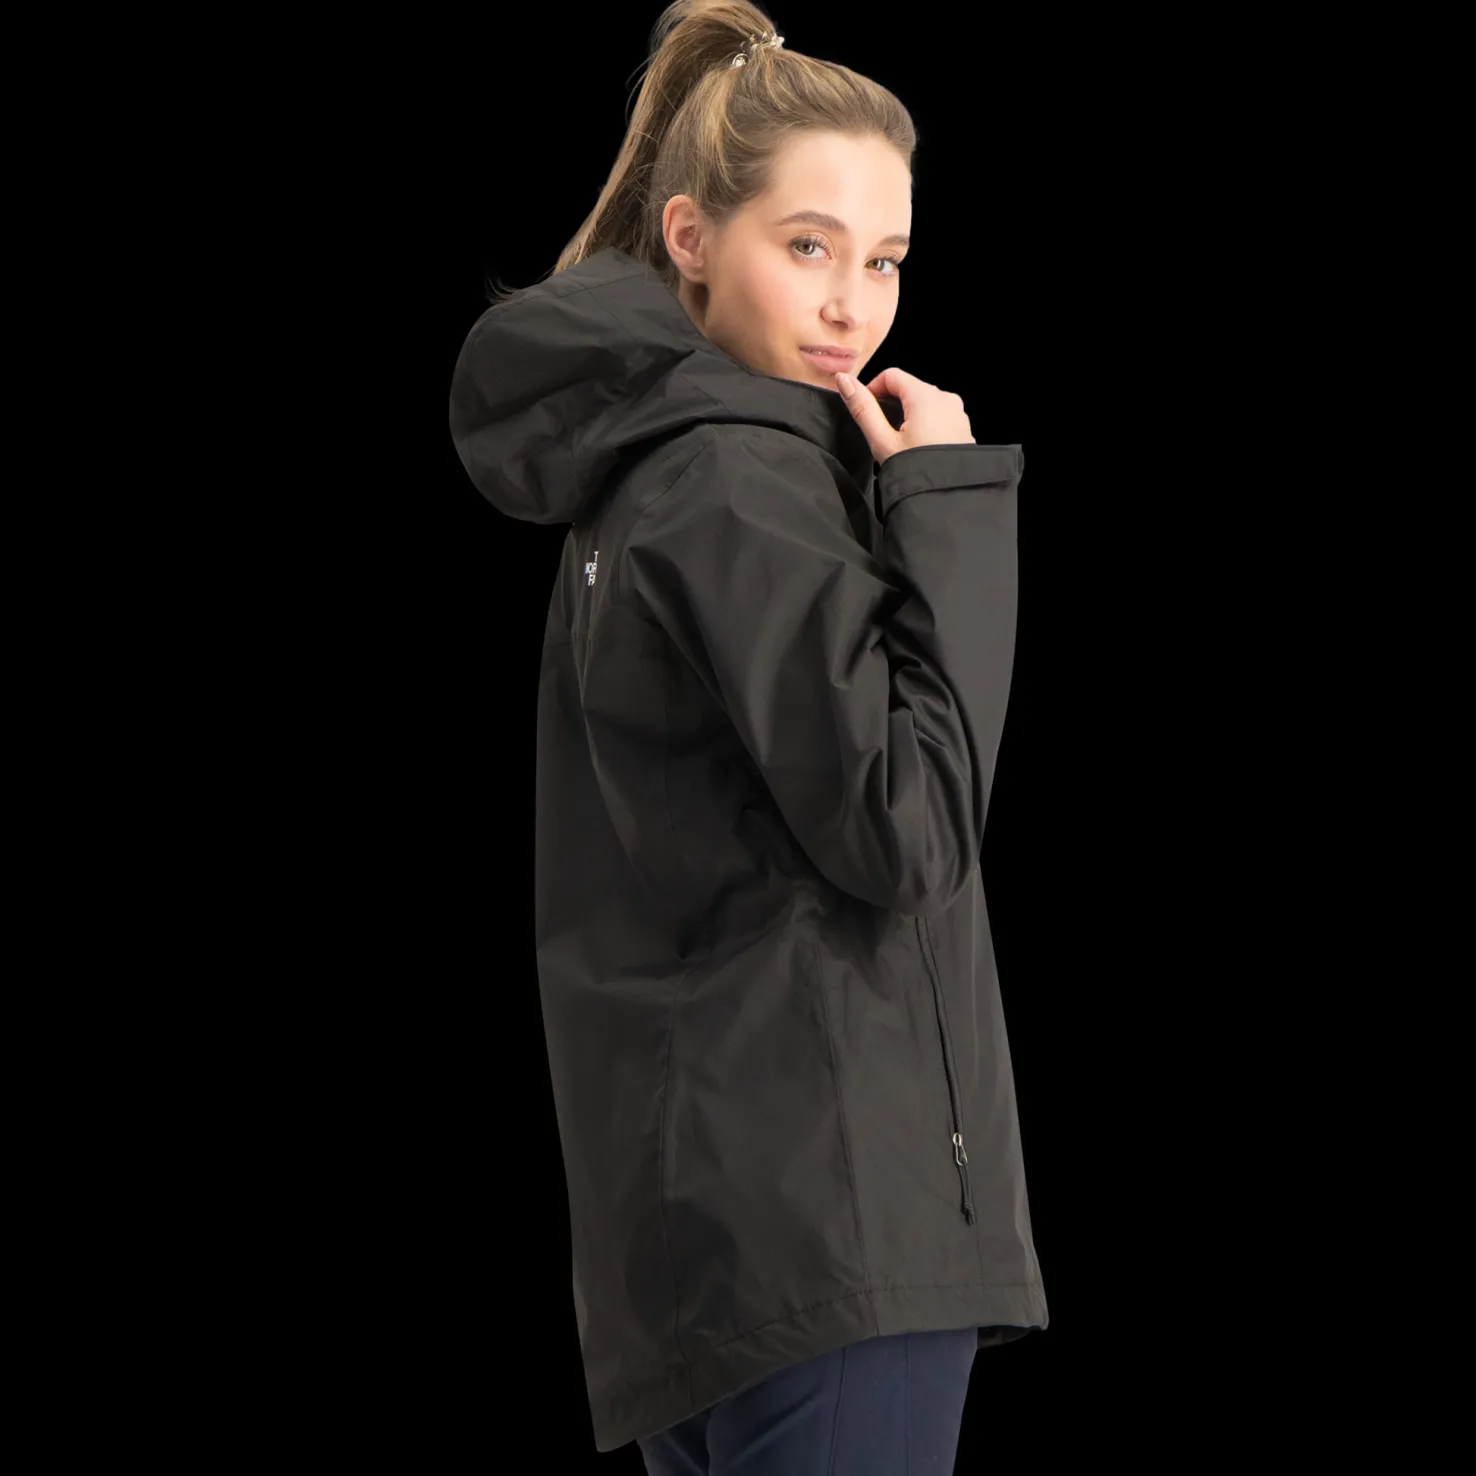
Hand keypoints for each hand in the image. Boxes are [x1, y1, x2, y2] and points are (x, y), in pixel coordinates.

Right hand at [835, 367, 974, 466]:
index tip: (865, 410)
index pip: (891, 375)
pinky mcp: (962, 427)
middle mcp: (945, 398)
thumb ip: (862, 408)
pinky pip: (938, 416)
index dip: (872, 389)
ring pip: (924, 403)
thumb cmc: (918, 472)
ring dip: (907, 416)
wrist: (949, 497)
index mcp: (925, 396)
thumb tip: (844, 381)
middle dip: (891, 404)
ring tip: (899, 444)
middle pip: (908, 388)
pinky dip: (924, 425)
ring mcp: (957, 413)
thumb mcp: (882, 441)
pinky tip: (918, 448)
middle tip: (880, 433)